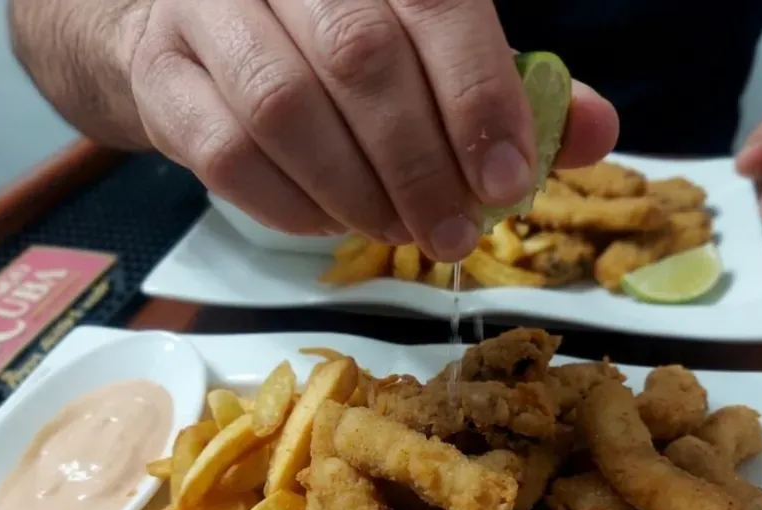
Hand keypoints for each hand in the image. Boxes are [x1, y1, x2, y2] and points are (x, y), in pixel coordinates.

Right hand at [129, 0, 617, 259]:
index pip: (437, 3)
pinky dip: (292, 209)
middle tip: (453, 234)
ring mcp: (208, 13)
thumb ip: (505, 88)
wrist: (194, 32)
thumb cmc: (327, 40)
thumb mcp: (428, 48)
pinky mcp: (164, 80)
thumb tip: (596, 134)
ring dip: (358, 193)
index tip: (505, 183)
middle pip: (360, 59)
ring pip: (288, 110)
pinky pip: (230, 158)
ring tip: (398, 232)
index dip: (478, 97)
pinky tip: (331, 223)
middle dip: (420, 166)